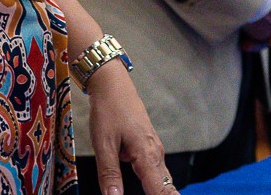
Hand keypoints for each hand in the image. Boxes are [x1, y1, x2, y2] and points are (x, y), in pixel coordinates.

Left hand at [85, 60, 175, 194]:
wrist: (114, 86)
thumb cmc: (109, 111)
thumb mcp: (103, 144)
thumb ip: (109, 173)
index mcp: (146, 155)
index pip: (160, 189)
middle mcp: (156, 154)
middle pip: (167, 186)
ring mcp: (154, 150)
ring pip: (163, 179)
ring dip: (165, 193)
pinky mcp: (149, 147)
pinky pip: (157, 172)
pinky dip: (158, 185)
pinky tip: (155, 190)